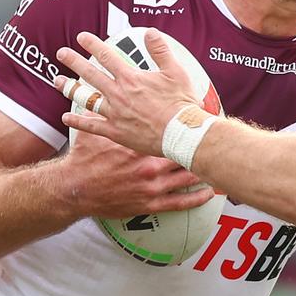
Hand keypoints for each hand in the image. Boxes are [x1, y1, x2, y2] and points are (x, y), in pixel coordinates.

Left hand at [55, 29, 197, 157]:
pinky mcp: (115, 132)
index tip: (81, 37)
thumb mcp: (174, 71)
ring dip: (70, 88)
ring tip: (58, 81)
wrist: (181, 134)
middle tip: (61, 53)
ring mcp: (114, 113)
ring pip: (86, 98)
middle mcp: (118, 94)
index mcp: (130, 78)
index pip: (106, 56)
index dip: (92, 44)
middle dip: (73, 61)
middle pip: (90, 74)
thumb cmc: (180, 103)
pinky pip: (90, 126)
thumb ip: (160, 50)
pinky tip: (65, 117)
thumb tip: (150, 31)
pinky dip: (77, 121)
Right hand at [63, 123, 213, 217]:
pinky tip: (209, 193)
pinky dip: (196, 199)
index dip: (186, 128)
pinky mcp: (149, 204)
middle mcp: (149, 165)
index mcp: (139, 145)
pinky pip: (179, 203)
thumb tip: (106, 91)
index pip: (170, 133)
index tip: (201, 122)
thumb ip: (107, 113)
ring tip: (221, 165)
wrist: (74, 189)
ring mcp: (151, 186)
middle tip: (218, 142)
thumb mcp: (97, 131)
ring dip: (204, 172)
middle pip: (184, 155)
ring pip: (186, 178)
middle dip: (200, 149)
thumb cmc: (85, 159)